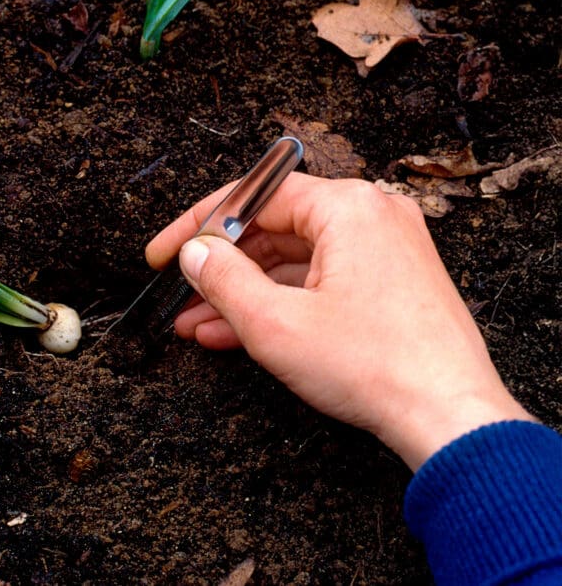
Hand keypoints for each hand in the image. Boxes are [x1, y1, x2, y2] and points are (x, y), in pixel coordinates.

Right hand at [146, 173, 534, 469]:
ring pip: (293, 261)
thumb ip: (223, 279)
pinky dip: (280, 304)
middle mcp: (371, 217)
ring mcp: (385, 251)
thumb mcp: (274, 323)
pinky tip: (237, 333)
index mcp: (347, 207)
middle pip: (273, 229)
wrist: (450, 418)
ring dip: (243, 292)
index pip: (252, 196)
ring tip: (197, 323)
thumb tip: (195, 254)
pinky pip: (320, 282)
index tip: (165, 253)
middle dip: (220, 268)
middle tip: (180, 292)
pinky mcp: (391, 285)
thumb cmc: (377, 367)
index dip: (197, 226)